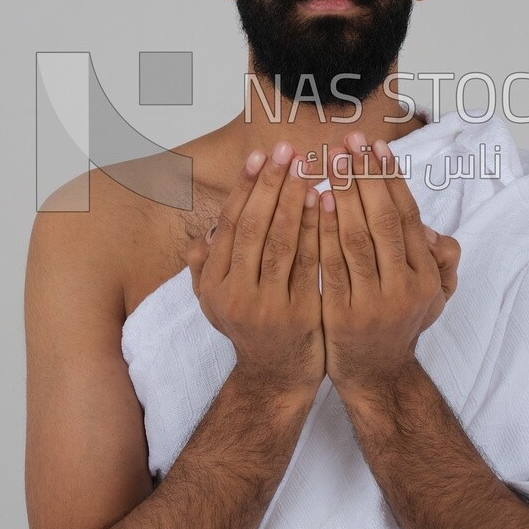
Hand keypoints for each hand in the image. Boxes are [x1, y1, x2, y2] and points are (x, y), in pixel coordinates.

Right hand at [186, 141, 324, 402]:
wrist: (277, 378)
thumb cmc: (252, 329)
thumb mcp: (217, 303)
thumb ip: (206, 268)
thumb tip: (201, 237)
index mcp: (213, 283)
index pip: (230, 224)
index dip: (245, 188)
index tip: (260, 155)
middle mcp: (234, 294)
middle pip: (253, 227)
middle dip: (271, 184)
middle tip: (287, 149)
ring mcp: (267, 306)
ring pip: (280, 242)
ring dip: (294, 200)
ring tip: (309, 167)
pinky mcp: (299, 315)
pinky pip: (309, 263)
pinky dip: (317, 229)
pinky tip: (328, 202)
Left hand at [317, 131, 460, 396]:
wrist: (376, 374)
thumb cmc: (401, 322)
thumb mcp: (434, 295)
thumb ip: (440, 260)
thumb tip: (435, 233)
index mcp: (426, 276)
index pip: (408, 217)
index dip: (391, 180)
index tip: (376, 147)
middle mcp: (405, 288)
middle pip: (384, 221)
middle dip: (366, 178)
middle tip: (349, 143)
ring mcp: (374, 302)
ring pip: (358, 240)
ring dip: (344, 197)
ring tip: (331, 163)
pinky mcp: (343, 314)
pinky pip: (332, 265)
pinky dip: (323, 231)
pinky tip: (314, 202)